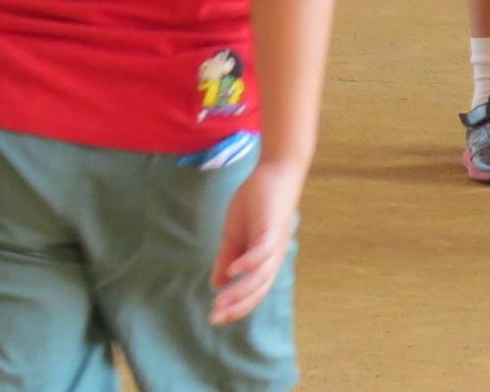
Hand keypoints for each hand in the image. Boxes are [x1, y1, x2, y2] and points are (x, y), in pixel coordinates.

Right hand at [210, 158, 303, 325]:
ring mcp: (274, 242)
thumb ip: (226, 258)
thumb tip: (218, 285)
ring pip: (261, 276)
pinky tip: (232, 271)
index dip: (236, 306)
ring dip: (240, 291)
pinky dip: (248, 263)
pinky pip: (263, 251)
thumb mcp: (234, 234)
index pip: (254, 291)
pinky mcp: (273, 228)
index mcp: (264, 259)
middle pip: (259, 290)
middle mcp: (273, 256)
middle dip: (237, 306)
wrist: (275, 170)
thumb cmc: (257, 201)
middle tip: (214, 318)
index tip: (214, 318)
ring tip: (219, 302)